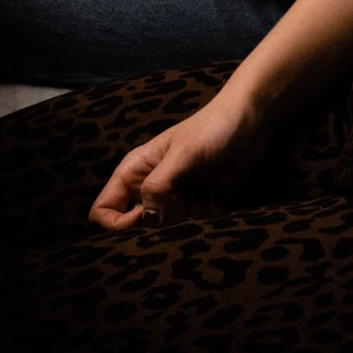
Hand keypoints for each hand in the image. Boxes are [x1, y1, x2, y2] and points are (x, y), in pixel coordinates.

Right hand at [90, 91, 267, 230]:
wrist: (251, 121)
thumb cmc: (213, 127)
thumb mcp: (183, 155)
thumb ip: (158, 187)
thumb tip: (146, 221)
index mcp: (134, 172)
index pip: (102, 211)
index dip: (118, 224)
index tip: (147, 217)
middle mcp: (149, 187)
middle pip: (135, 228)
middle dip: (157, 228)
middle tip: (182, 210)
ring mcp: (173, 197)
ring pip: (165, 231)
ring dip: (185, 223)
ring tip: (201, 198)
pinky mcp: (196, 203)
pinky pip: (191, 228)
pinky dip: (203, 221)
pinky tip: (215, 198)